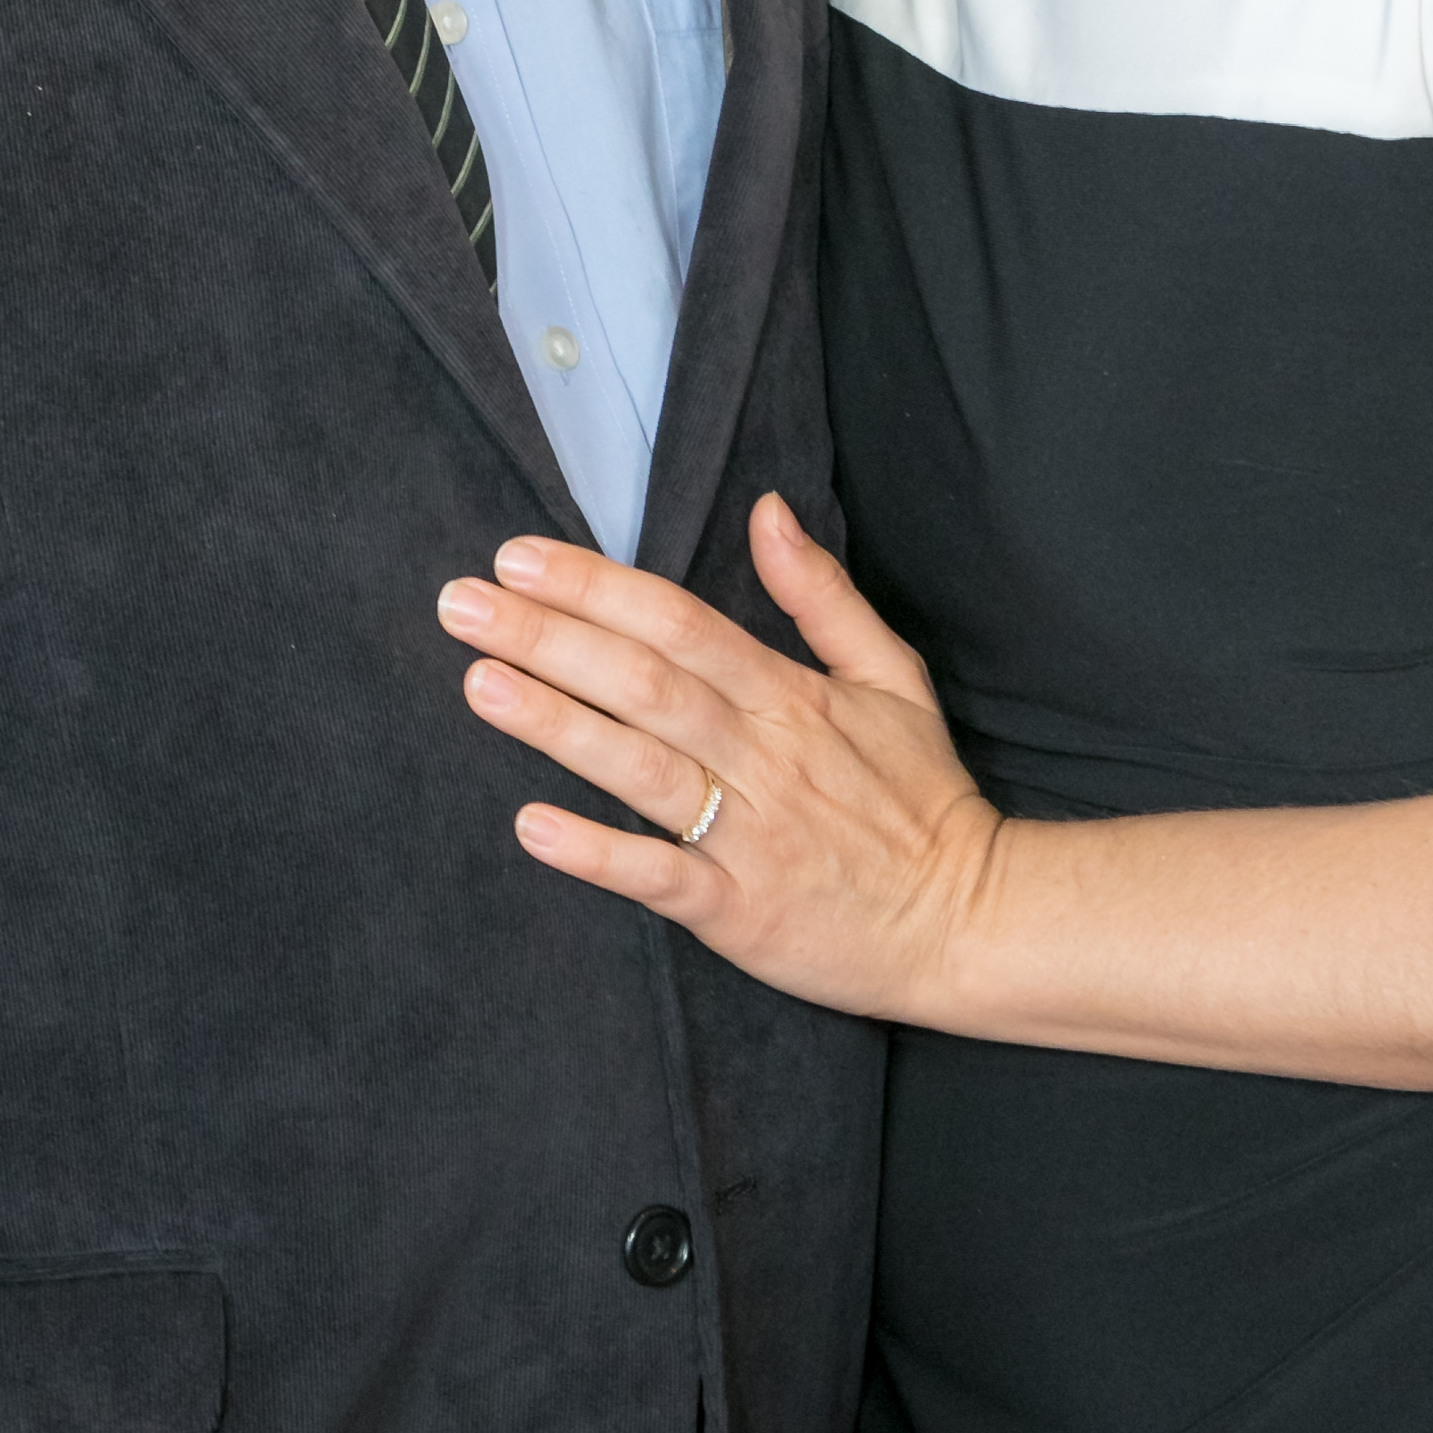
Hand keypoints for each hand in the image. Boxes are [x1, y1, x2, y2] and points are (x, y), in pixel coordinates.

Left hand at [438, 492, 1002, 1019]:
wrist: (972, 922)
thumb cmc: (922, 799)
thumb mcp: (892, 677)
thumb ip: (821, 595)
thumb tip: (767, 510)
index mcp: (791, 697)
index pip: (679, 623)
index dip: (597, 588)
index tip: (518, 558)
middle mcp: (764, 757)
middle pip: (645, 682)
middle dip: (549, 639)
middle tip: (461, 604)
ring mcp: (752, 836)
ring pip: (644, 769)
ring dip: (558, 724)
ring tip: (478, 683)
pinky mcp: (743, 912)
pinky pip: (664, 879)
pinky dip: (600, 854)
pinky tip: (534, 826)